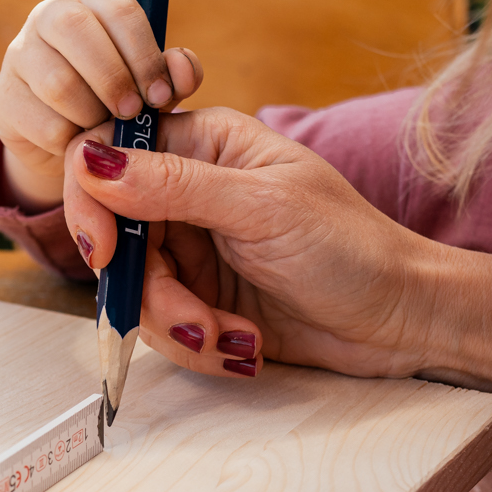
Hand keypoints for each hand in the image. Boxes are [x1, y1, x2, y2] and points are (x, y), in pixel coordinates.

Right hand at [0, 0, 203, 208]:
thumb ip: (175, 75)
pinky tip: (80, 143)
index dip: (144, 53)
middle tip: (131, 112)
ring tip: (106, 129)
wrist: (71, 141)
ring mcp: (20, 54)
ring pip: (58, 82)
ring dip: (92, 114)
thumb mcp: (152, 85)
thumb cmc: (120, 100)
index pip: (119, 10)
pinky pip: (43, 124)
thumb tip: (181, 69)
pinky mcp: (4, 98)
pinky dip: (71, 142)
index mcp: (93, 2)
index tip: (160, 95)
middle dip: (112, 77)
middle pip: (75, 28)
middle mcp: (49, 16)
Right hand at [63, 107, 464, 382]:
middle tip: (197, 321)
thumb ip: (173, 185)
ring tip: (236, 341)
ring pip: (135, 292)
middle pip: (116, 238)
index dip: (94, 204)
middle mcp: (189, 191)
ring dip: (181, 328)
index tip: (108, 254)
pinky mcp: (202, 299)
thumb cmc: (351, 247)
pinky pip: (164, 327)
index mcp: (203, 143)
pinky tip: (246, 347)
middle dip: (151, 292)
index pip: (107, 156)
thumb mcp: (262, 209)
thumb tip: (90, 160)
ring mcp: (194, 248)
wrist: (401, 318)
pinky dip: (199, 347)